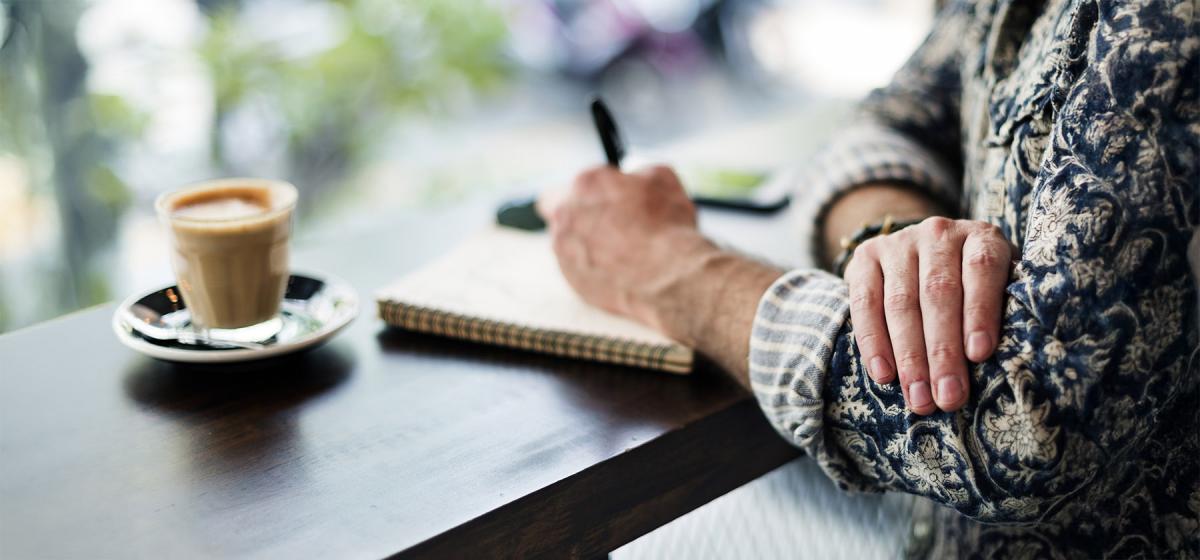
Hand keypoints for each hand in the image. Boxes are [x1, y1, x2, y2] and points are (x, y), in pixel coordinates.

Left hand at [541, 165, 716, 337]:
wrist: (670, 278)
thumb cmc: (668, 227)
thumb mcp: (663, 179)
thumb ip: (639, 172)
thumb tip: (636, 176)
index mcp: (584, 184)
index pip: (576, 183)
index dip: (595, 191)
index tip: (610, 199)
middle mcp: (565, 215)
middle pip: (559, 209)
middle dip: (581, 215)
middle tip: (608, 224)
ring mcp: (564, 250)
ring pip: (567, 242)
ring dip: (586, 244)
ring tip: (620, 252)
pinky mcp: (572, 280)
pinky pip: (578, 269)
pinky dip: (595, 269)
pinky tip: (620, 271)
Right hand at [843, 217, 1011, 414]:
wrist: (924, 252)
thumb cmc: (974, 286)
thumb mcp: (1001, 286)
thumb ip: (1006, 310)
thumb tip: (1012, 360)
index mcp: (980, 236)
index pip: (981, 269)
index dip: (980, 312)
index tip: (979, 355)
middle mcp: (938, 233)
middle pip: (938, 293)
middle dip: (942, 351)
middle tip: (947, 396)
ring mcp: (898, 243)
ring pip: (900, 303)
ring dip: (909, 356)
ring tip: (918, 397)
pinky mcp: (864, 257)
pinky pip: (864, 303)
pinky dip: (873, 342)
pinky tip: (884, 374)